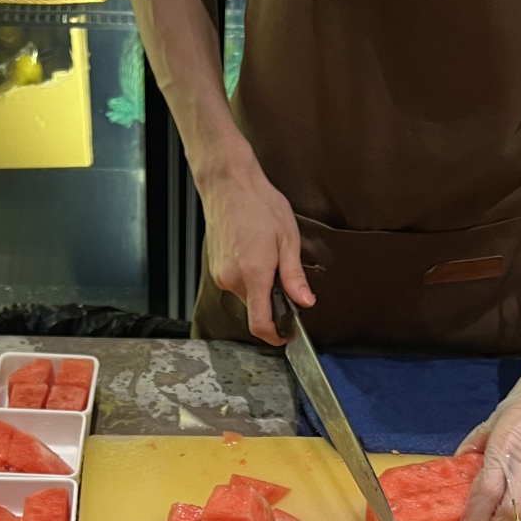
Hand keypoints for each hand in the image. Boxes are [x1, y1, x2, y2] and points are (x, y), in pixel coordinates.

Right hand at [201, 158, 314, 343]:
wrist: (228, 184)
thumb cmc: (259, 205)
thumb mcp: (288, 239)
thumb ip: (294, 276)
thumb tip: (305, 302)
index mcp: (253, 274)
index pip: (260, 323)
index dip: (275, 336)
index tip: (286, 336)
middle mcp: (232, 280)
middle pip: (256, 309)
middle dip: (272, 302)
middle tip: (284, 277)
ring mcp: (220, 275)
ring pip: (247, 296)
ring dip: (261, 288)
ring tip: (268, 257)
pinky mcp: (215, 270)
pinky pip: (237, 284)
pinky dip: (249, 278)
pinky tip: (254, 254)